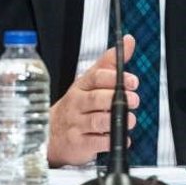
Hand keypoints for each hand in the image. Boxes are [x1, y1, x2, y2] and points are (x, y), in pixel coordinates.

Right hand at [47, 34, 138, 166]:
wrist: (51, 132)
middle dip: (118, 99)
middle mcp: (77, 103)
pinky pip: (97, 142)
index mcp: (81, 85)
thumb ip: (111, 62)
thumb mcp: (91, 80)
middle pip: (96, 99)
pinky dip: (112, 140)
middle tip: (134, 100)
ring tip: (130, 120)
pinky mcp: (79, 143)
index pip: (96, 77)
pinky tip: (121, 137)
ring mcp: (76, 123)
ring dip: (117, 120)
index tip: (133, 81)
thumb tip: (129, 41)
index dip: (116, 78)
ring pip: (97, 121)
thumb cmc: (76, 104)